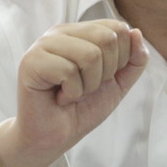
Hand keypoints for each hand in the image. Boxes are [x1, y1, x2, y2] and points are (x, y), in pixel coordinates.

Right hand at [0, 20, 146, 166]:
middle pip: (106, 39)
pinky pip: (68, 71)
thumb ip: (134, 60)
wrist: (54, 137)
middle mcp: (61, 32)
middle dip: (105, 73)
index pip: (117, 28)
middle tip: (86, 88)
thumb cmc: (81, 108)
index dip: (121, 59)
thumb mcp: (118, 83)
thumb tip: (136, 32)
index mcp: (80, 32)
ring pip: (90, 55)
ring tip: (71, 93)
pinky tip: (59, 98)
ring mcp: (43, 45)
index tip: (101, 78)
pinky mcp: (31, 62)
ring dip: (88, 85)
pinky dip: (71, 93)